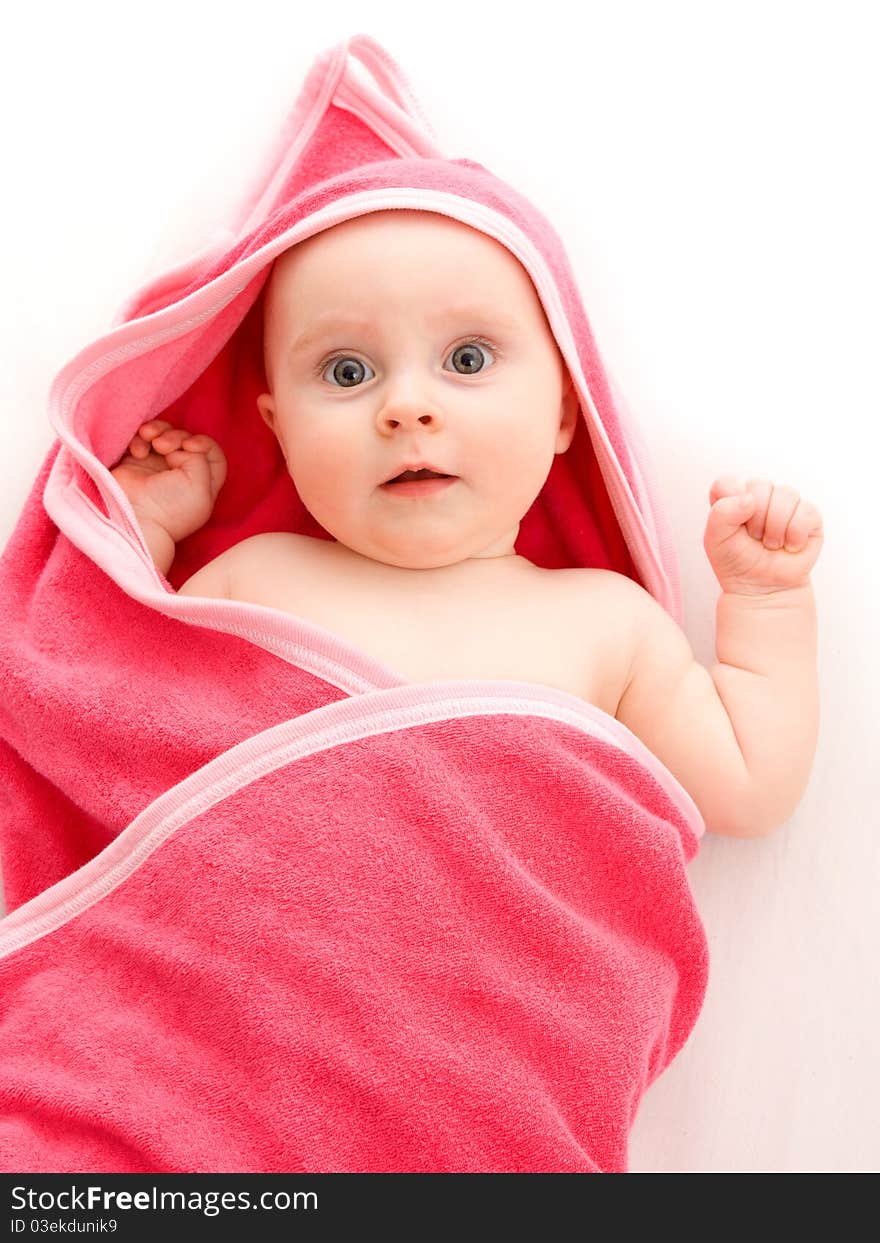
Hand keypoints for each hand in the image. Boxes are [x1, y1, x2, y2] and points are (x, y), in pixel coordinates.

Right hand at [110, 420, 226, 543]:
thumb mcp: (200, 485)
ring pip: (163, 435)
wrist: (132, 517)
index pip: (213, 453)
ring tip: (149, 438)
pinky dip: (139, 440)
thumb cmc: (169, 506)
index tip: (190, 446)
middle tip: (163, 446)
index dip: (204, 443)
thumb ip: (200, 457)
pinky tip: (137, 452)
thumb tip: (178, 447)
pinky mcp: (135, 462)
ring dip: (158, 431)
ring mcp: (157, 468)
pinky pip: (140, 439)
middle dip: (176, 436)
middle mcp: (181, 474)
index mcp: (203, 483)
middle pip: (186, 440)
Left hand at [703, 476, 823, 595]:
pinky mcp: (809, 515)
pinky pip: (806, 511)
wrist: (763, 589)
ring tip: (771, 543)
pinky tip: (789, 546)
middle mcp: (759, 495)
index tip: (733, 527)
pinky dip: (794, 535)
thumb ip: (721, 514)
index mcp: (733, 496)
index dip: (731, 505)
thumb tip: (749, 498)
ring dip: (775, 527)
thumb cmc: (737, 562)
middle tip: (754, 538)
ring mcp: (785, 503)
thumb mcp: (715, 541)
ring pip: (786, 494)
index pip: (728, 483)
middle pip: (759, 486)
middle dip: (755, 520)